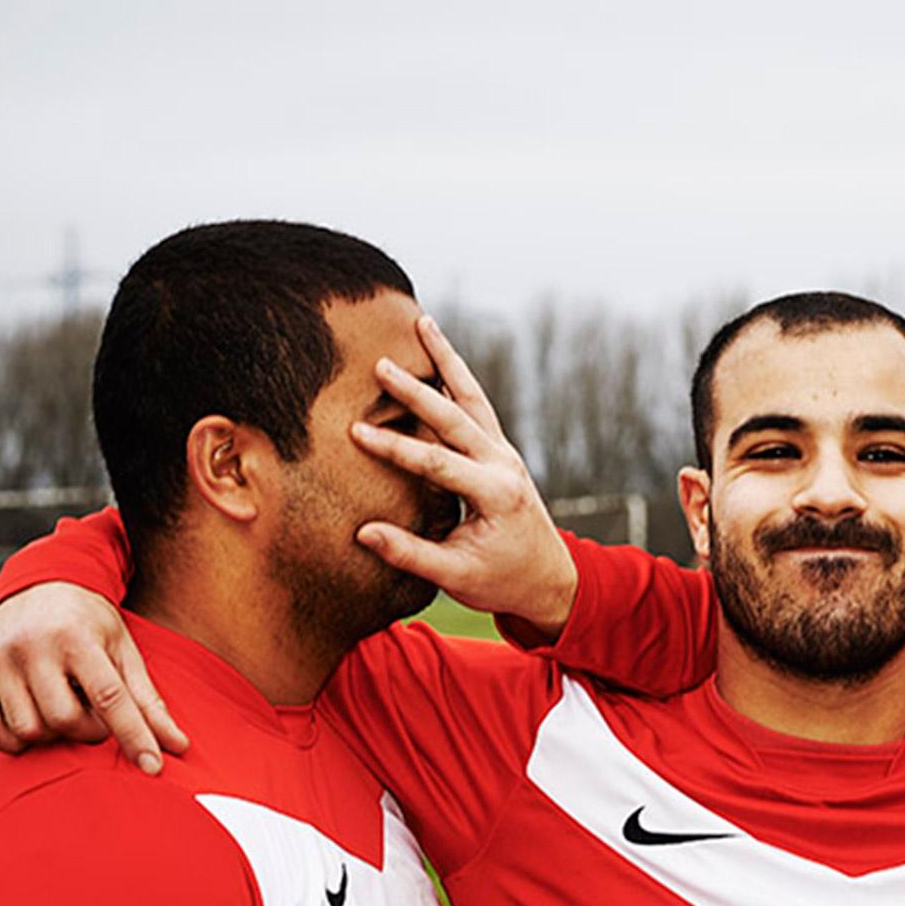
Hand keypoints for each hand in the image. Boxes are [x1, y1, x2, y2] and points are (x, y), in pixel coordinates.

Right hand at [0, 584, 188, 770]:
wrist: (37, 585)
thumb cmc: (91, 624)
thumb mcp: (124, 650)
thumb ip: (148, 700)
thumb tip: (179, 746)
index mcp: (77, 638)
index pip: (109, 698)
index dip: (134, 736)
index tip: (154, 768)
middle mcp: (32, 648)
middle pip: (65, 720)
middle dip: (89, 731)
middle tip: (94, 714)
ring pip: (28, 730)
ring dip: (54, 735)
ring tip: (65, 708)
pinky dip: (13, 741)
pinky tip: (33, 722)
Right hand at [351, 315, 578, 636]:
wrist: (549, 578)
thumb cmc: (502, 581)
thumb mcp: (457, 576)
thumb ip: (411, 554)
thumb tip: (363, 533)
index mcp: (496, 493)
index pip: (438, 463)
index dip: (395, 447)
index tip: (355, 432)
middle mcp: (504, 464)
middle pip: (457, 417)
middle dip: (418, 390)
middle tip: (383, 364)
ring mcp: (505, 453)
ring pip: (473, 397)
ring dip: (448, 360)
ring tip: (423, 324)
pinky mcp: (500, 451)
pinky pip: (476, 406)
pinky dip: (456, 378)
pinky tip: (436, 354)